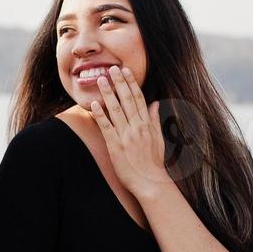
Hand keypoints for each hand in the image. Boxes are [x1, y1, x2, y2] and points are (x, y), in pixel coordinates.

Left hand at [89, 66, 172, 201]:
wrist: (150, 183)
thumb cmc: (153, 163)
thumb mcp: (158, 139)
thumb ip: (155, 120)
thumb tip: (155, 103)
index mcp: (146, 124)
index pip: (139, 98)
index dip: (131, 83)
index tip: (126, 71)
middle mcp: (137, 127)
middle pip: (127, 100)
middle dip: (119, 83)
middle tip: (111, 68)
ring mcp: (126, 136)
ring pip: (116, 110)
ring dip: (107, 94)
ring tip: (100, 80)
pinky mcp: (115, 146)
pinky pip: (106, 128)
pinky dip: (100, 115)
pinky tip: (94, 105)